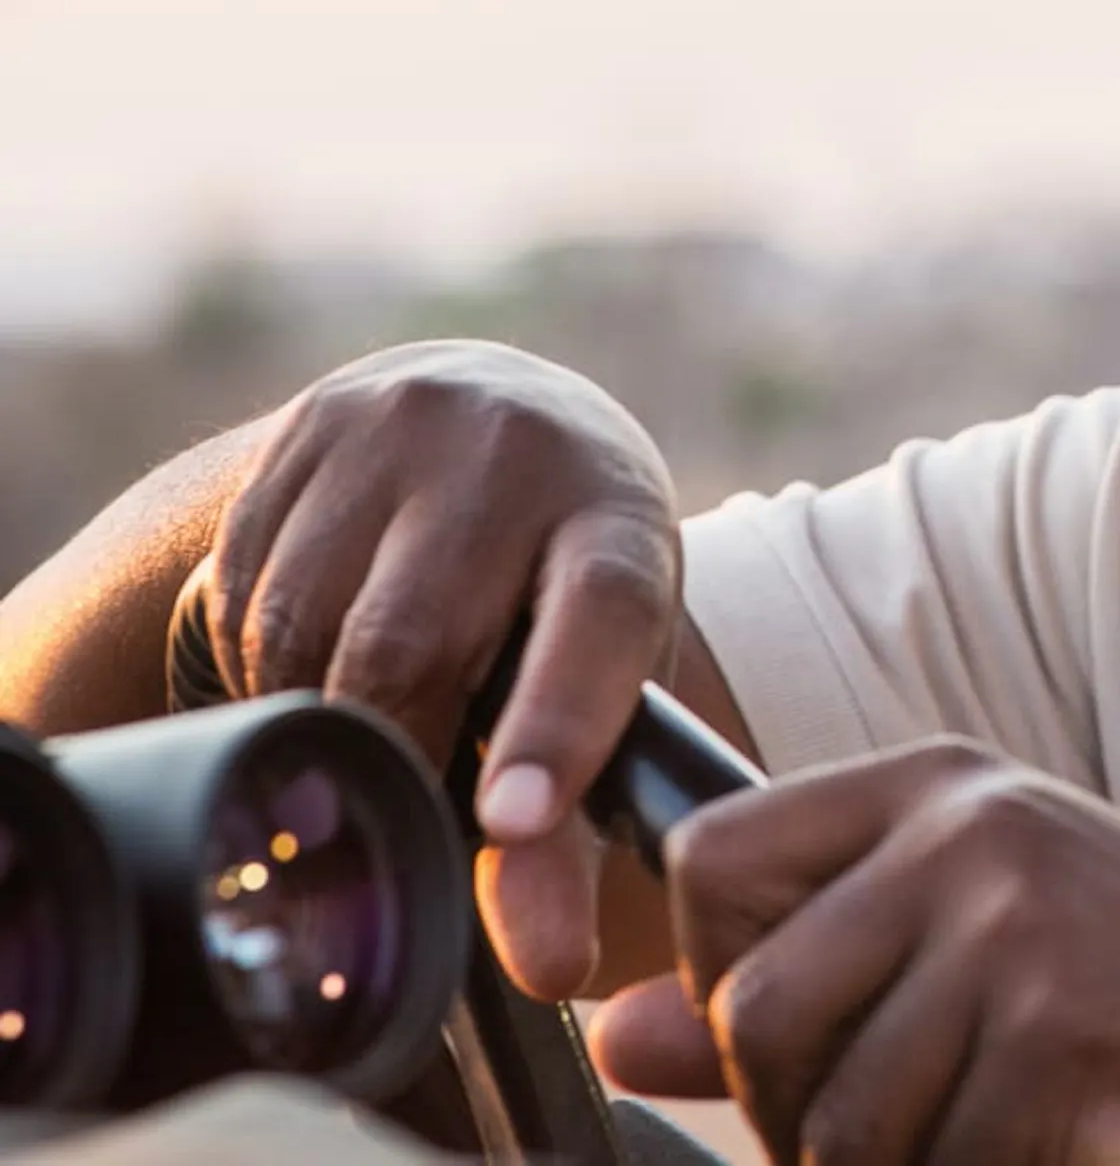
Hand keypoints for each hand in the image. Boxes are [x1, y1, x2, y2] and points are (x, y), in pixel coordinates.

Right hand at [201, 339, 677, 998]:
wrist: (501, 411)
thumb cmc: (565, 578)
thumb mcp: (606, 667)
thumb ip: (571, 820)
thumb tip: (545, 966)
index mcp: (617, 518)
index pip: (597, 617)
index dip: (556, 721)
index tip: (513, 822)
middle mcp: (516, 452)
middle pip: (414, 641)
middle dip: (390, 749)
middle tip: (393, 795)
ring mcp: (404, 427)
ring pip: (306, 625)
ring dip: (313, 711)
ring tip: (365, 714)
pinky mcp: (309, 429)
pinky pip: (244, 590)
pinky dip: (264, 660)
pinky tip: (319, 648)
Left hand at [589, 740, 1119, 1165]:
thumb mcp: (963, 946)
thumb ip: (785, 978)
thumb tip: (612, 1037)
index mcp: (935, 785)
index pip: (710, 859)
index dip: (716, 971)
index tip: (789, 1026)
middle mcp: (964, 831)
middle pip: (754, 1009)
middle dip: (799, 1111)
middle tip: (907, 1114)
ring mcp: (1014, 925)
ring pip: (830, 1120)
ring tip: (995, 1122)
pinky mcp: (1057, 1033)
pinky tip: (1059, 1138)